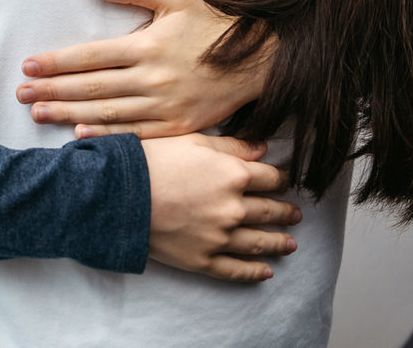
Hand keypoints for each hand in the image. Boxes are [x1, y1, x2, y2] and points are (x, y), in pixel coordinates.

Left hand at [17, 0, 269, 138]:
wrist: (264, 58)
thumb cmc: (217, 21)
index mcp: (148, 45)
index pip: (90, 56)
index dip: (56, 62)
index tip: (29, 66)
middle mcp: (153, 78)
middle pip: (91, 87)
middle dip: (52, 91)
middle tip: (21, 94)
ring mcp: (166, 105)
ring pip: (108, 113)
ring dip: (69, 115)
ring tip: (38, 114)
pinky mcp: (180, 126)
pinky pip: (136, 134)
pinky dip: (106, 137)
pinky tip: (80, 137)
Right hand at [143, 134, 299, 281]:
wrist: (117, 194)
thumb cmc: (151, 161)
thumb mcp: (192, 141)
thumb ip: (231, 146)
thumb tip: (263, 148)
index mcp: (234, 175)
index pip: (271, 178)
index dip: (281, 179)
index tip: (284, 182)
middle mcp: (234, 208)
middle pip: (271, 211)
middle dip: (286, 212)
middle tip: (295, 214)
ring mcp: (220, 237)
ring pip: (260, 242)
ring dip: (279, 243)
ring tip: (290, 244)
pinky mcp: (203, 260)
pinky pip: (236, 269)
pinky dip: (255, 271)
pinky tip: (266, 271)